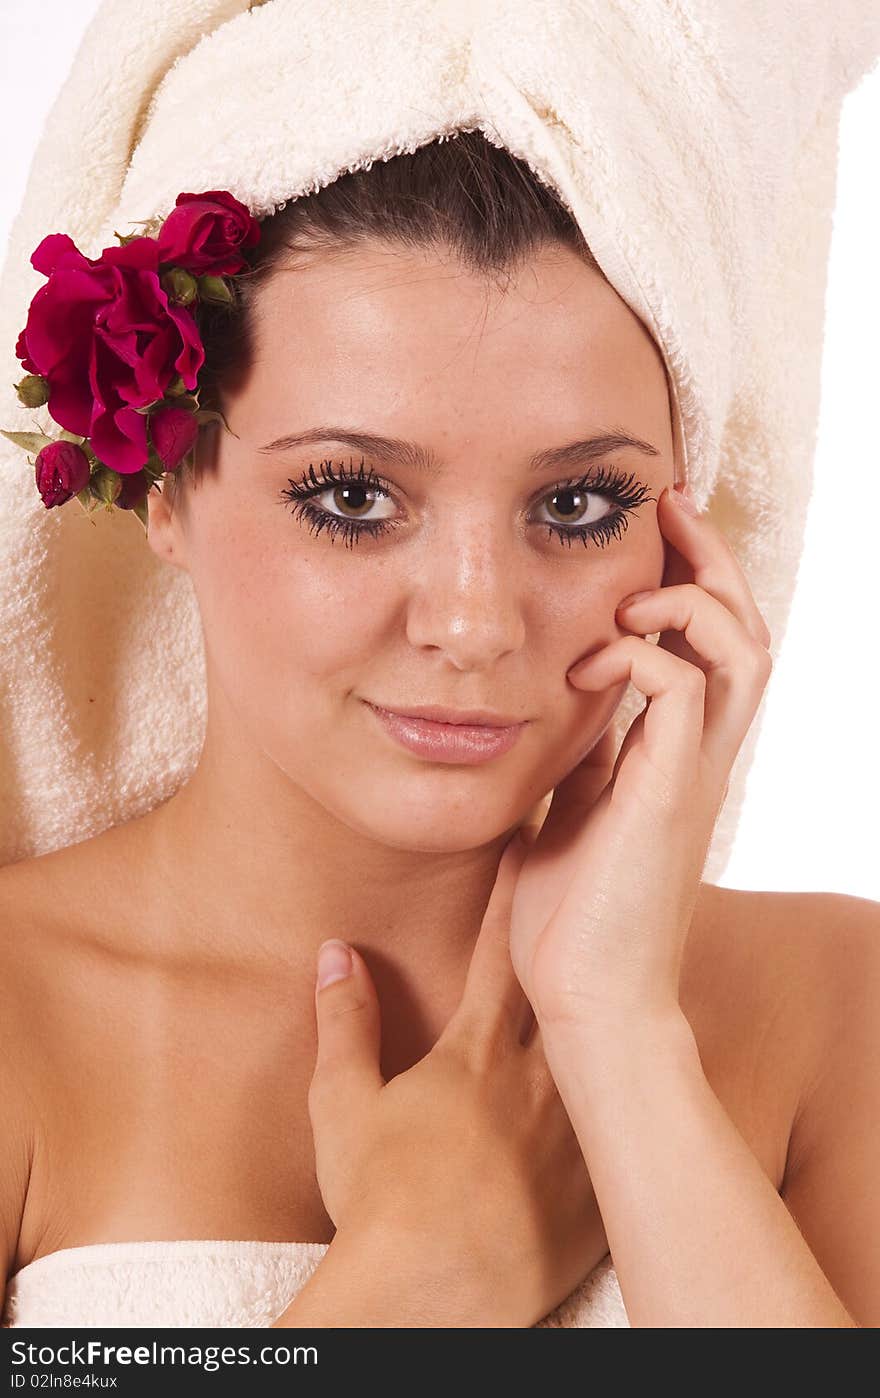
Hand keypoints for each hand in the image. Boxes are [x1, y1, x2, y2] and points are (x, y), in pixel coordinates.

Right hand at [305, 837, 601, 1327]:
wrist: (434, 1288)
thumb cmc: (379, 1196)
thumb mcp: (341, 1102)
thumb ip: (345, 1021)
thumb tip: (335, 952)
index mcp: (474, 1052)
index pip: (497, 952)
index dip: (513, 897)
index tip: (531, 844)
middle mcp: (536, 1077)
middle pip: (565, 986)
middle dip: (579, 933)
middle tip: (602, 882)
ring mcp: (574, 1131)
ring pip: (609, 1053)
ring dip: (620, 1012)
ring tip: (639, 978)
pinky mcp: (595, 1187)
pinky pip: (627, 1131)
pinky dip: (643, 1102)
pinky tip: (660, 1089)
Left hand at [507, 483, 772, 1030]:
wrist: (586, 1000)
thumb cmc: (574, 919)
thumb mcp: (573, 810)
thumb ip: (585, 756)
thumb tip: (562, 707)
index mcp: (678, 758)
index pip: (715, 648)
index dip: (696, 580)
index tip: (654, 529)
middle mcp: (701, 757)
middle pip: (749, 631)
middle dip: (712, 559)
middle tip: (668, 506)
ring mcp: (692, 775)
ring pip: (742, 651)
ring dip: (691, 599)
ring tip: (633, 590)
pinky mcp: (667, 794)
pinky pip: (676, 689)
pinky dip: (636, 657)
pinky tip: (584, 671)